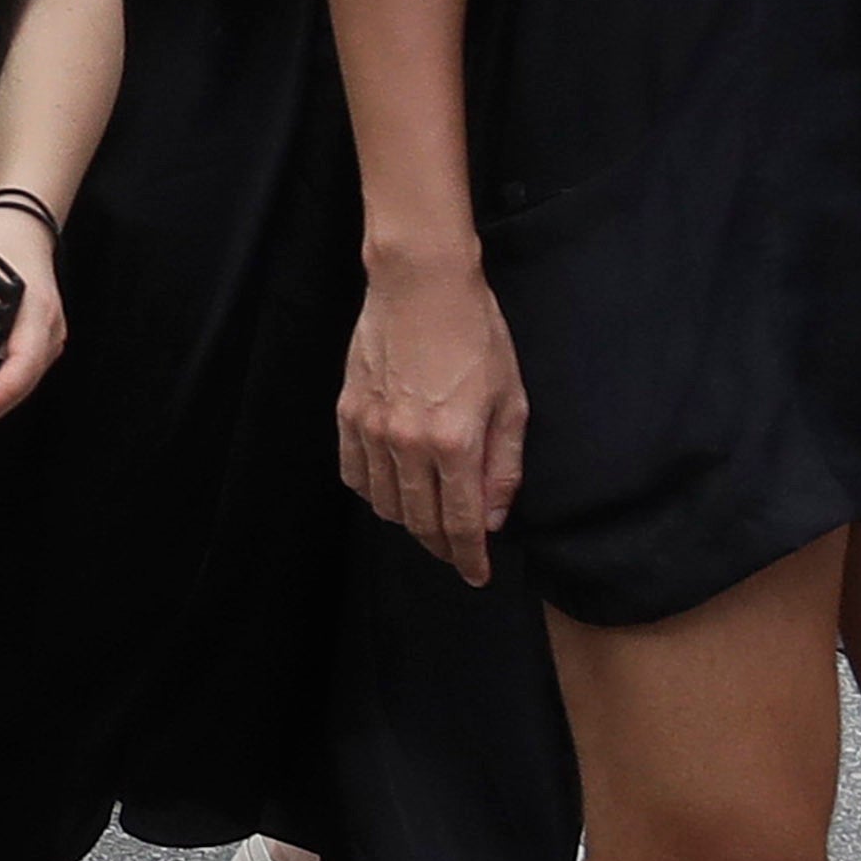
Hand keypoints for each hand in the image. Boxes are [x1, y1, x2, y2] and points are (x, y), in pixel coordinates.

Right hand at [337, 250, 530, 583]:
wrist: (421, 284)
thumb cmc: (476, 335)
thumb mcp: (512, 401)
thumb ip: (504, 465)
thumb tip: (494, 517)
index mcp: (456, 441)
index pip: (462, 523)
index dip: (470, 557)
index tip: (478, 576)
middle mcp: (408, 442)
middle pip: (420, 521)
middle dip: (441, 547)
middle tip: (456, 554)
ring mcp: (371, 428)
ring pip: (384, 503)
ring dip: (408, 522)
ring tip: (428, 521)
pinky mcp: (348, 412)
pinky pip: (355, 473)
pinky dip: (373, 492)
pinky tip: (391, 490)